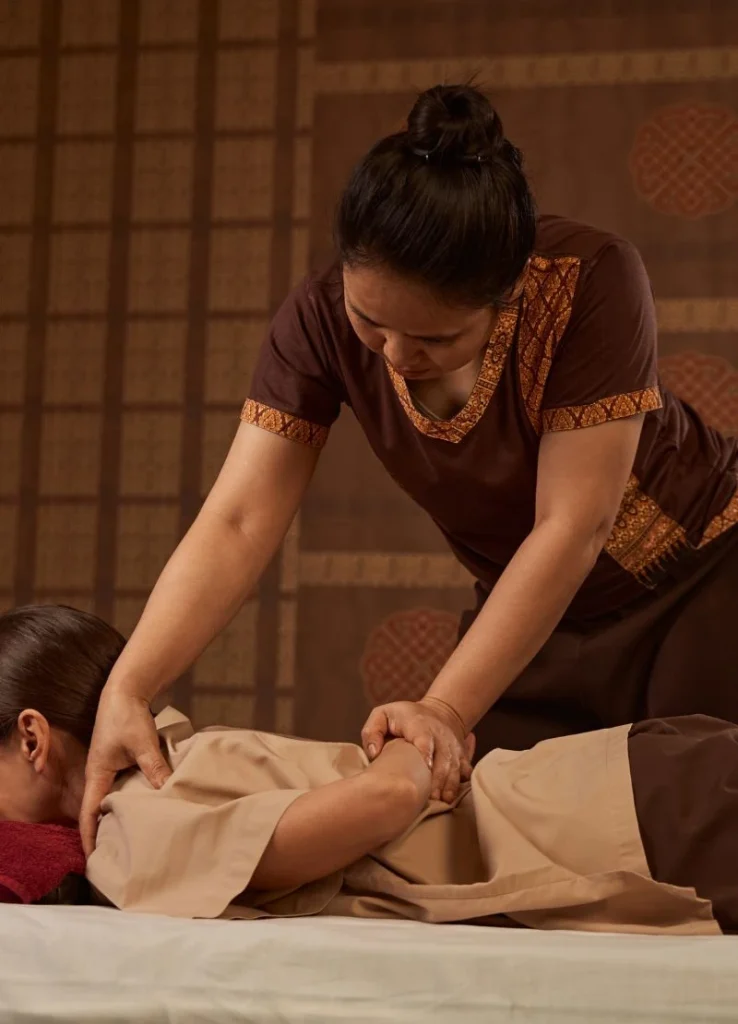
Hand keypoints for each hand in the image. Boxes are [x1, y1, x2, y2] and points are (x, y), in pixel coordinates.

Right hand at [79, 684, 171, 856]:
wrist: (126, 691)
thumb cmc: (127, 717)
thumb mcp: (142, 743)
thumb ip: (154, 767)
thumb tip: (168, 792)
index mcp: (97, 774)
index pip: (89, 813)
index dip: (90, 837)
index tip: (94, 860)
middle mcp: (99, 775)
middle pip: (98, 811)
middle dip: (104, 833)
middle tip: (117, 857)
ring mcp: (109, 768)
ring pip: (112, 799)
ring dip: (118, 817)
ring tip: (131, 840)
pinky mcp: (120, 762)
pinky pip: (122, 788)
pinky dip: (130, 800)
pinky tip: (145, 809)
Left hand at [361, 698, 472, 803]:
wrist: (438, 712)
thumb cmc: (402, 718)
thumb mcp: (382, 715)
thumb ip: (372, 731)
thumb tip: (373, 753)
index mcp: (418, 723)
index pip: (424, 737)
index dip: (426, 751)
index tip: (425, 767)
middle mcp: (439, 733)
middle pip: (443, 755)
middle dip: (439, 776)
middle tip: (432, 796)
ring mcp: (452, 744)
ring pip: (456, 764)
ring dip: (451, 783)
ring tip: (444, 800)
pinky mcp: (460, 754)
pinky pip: (466, 768)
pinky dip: (463, 782)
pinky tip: (455, 796)